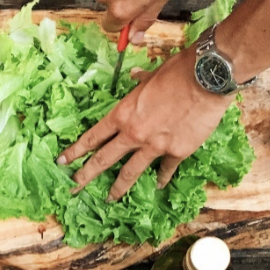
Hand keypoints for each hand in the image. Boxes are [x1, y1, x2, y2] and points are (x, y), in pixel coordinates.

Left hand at [57, 47, 232, 200]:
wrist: (207, 79)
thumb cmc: (178, 71)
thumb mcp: (152, 75)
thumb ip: (140, 82)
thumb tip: (134, 77)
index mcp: (123, 114)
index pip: (93, 137)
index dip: (76, 151)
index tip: (63, 161)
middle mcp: (134, 134)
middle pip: (104, 159)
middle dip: (86, 175)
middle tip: (74, 187)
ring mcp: (155, 146)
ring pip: (130, 172)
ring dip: (118, 187)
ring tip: (109, 198)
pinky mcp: (176, 152)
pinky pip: (165, 170)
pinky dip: (162, 178)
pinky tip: (157, 185)